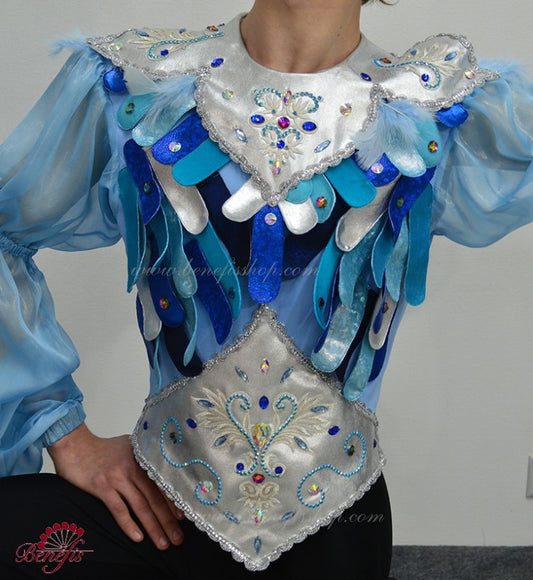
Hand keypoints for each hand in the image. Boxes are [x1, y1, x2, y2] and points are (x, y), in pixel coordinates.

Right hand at [48, 422, 184, 549]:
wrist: (75, 443)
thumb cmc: (102, 447)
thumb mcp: (129, 445)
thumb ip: (143, 456)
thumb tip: (158, 468)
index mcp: (142, 459)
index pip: (162, 484)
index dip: (173, 503)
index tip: (183, 518)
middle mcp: (133, 468)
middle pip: (154, 498)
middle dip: (168, 521)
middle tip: (178, 539)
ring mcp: (118, 477)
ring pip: (140, 506)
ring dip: (153, 527)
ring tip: (162, 543)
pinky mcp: (102, 486)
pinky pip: (118, 509)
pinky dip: (129, 524)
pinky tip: (137, 537)